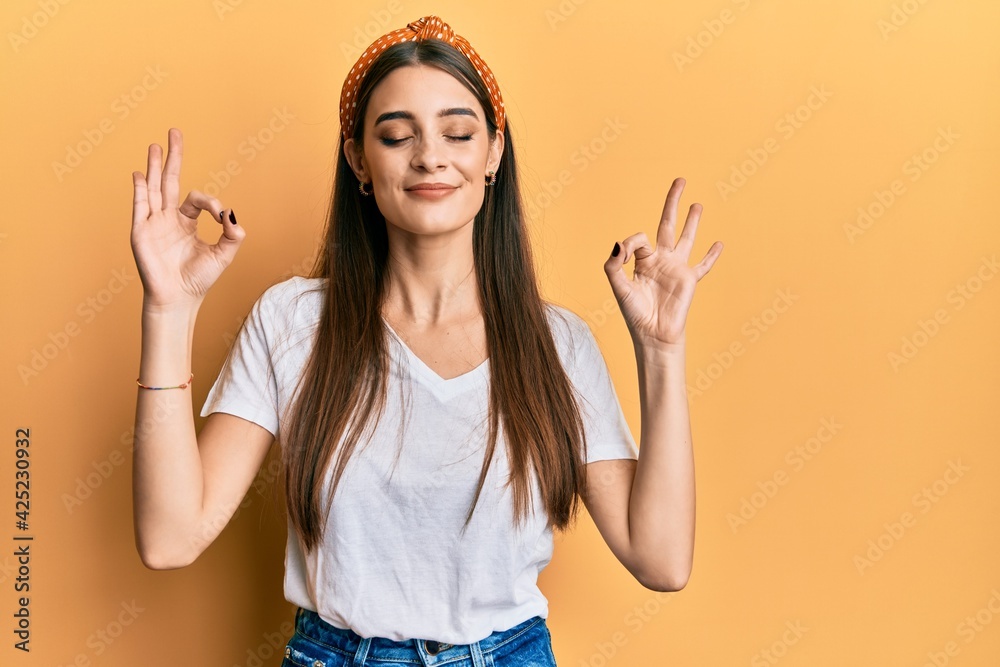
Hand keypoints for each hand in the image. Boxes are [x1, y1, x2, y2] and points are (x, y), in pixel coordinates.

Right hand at [130, 128, 244, 309]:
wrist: (178, 299)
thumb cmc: (198, 280)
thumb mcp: (223, 254)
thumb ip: (232, 234)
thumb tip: (233, 213)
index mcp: (186, 223)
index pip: (197, 200)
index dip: (211, 203)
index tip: (220, 215)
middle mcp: (168, 219)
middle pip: (170, 181)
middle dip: (173, 157)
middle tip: (175, 132)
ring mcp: (153, 223)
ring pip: (154, 188)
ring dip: (155, 166)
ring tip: (155, 145)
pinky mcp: (141, 231)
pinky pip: (140, 206)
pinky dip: (140, 189)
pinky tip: (140, 173)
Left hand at [604, 177, 722, 350]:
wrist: (653, 334)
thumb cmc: (634, 313)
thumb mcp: (619, 287)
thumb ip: (614, 264)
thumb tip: (619, 243)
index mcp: (641, 260)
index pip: (640, 238)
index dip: (632, 241)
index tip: (626, 253)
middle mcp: (660, 260)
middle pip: (667, 224)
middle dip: (673, 202)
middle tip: (680, 180)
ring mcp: (677, 268)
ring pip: (687, 238)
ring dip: (693, 220)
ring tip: (697, 204)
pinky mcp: (690, 279)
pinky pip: (703, 265)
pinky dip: (712, 255)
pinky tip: (719, 244)